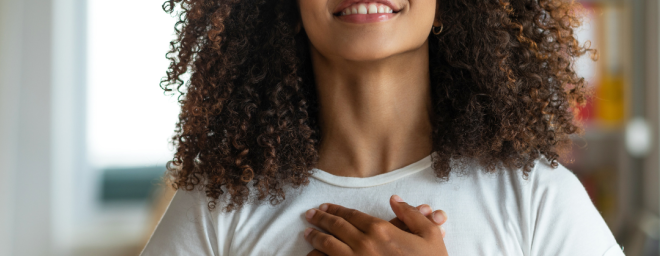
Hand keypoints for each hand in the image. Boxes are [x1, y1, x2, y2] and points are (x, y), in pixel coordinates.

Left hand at [304, 195, 448, 255]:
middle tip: (310, 215)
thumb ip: (411, 214)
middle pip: (335, 228)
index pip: (351, 215)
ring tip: (307, 233)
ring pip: (327, 247)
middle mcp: (364, 244)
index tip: (325, 206)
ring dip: (315, 238)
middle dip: (320, 219)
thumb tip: (395, 199)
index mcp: (380, 230)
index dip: (336, 209)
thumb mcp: (429, 235)